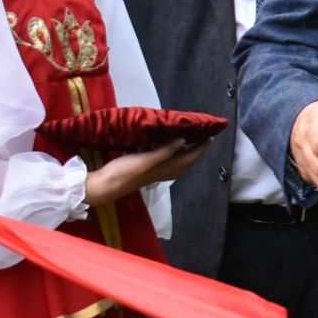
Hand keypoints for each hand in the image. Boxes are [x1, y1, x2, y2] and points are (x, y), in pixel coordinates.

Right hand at [84, 139, 211, 206]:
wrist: (107, 184)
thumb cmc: (127, 172)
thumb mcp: (148, 160)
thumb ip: (166, 151)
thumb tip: (183, 140)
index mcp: (168, 168)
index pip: (191, 157)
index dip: (201, 147)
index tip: (210, 135)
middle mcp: (165, 170)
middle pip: (186, 158)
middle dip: (194, 147)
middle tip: (200, 133)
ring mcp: (155, 170)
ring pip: (174, 158)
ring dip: (181, 148)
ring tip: (185, 134)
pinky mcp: (145, 168)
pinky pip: (162, 156)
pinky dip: (167, 149)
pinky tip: (161, 140)